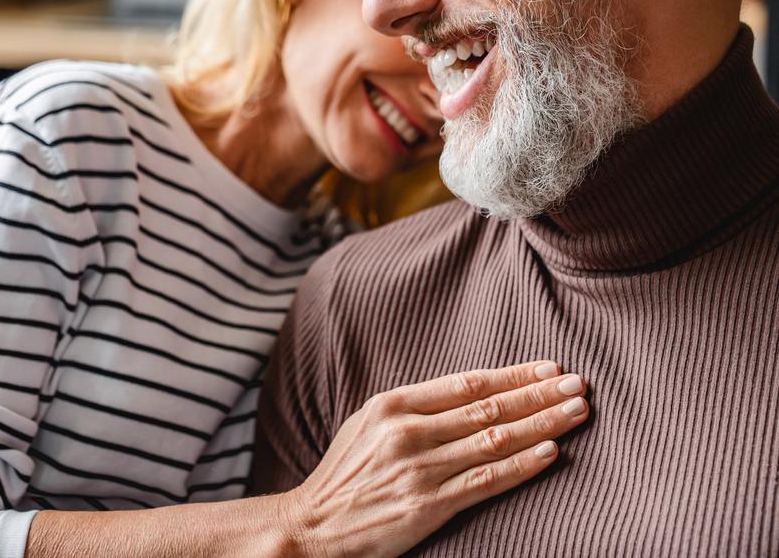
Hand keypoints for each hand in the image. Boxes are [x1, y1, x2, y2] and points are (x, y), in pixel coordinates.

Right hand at [281, 360, 588, 557]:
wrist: (313, 526)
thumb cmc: (344, 473)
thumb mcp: (368, 423)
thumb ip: (414, 408)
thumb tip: (470, 392)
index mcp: (393, 404)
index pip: (468, 383)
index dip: (513, 374)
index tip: (549, 366)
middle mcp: (409, 431)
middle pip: (489, 407)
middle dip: (539, 393)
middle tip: (579, 383)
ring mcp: (420, 469)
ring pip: (495, 440)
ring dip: (543, 423)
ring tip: (576, 411)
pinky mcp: (429, 506)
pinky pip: (486, 481)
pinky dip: (522, 465)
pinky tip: (551, 452)